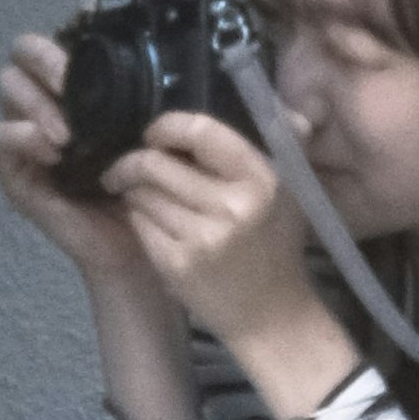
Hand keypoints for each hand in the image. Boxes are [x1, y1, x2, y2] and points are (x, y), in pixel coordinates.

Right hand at [0, 31, 152, 288]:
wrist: (141, 247)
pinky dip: (21, 137)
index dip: (71, 22)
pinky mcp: (17, 170)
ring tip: (65, 132)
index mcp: (83, 89)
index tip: (90, 12)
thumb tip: (158, 48)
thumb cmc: (151, 186)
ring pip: (8, 88)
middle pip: (24, 54)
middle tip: (68, 81)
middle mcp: (51, 102)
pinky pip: (0, 138)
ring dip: (34, 102)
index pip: (63, 38)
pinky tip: (50, 150)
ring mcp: (29, 134)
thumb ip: (149, 96)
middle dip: (46, 60)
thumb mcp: (155, 135)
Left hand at [109, 112, 352, 416]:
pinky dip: (138, 217)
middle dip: (134, 161)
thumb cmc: (276, 245)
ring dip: (133, 190)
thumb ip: (281, 144)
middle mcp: (234, 207)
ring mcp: (203, 239)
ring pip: (141, 194)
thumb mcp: (290, 191)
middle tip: (129, 164)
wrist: (272, 316)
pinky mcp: (178, 265)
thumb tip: (279, 103)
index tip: (155, 131)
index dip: (168, 126)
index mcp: (262, 179)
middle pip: (156, 164)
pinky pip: (140, 224)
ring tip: (141, 193)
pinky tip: (151, 221)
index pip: (201, 132)